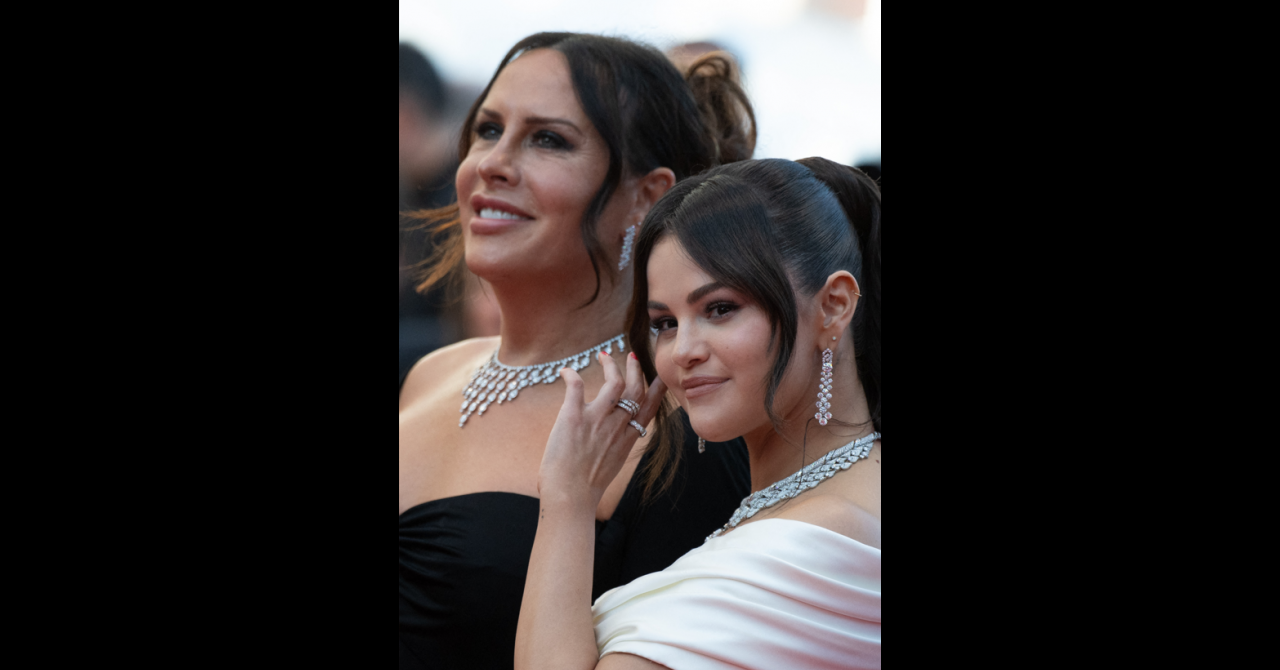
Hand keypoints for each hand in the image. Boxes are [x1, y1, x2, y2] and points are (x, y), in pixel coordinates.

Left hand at [538, 351, 667, 508]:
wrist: (570, 497)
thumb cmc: (585, 488)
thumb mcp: (611, 465)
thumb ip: (614, 446)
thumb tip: (609, 439)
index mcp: (627, 439)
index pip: (649, 408)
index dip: (656, 389)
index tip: (659, 376)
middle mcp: (616, 426)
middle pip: (635, 389)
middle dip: (635, 369)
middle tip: (630, 356)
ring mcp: (596, 419)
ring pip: (614, 381)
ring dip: (610, 365)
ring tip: (603, 356)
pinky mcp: (573, 416)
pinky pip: (576, 385)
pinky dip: (571, 374)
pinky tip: (566, 371)